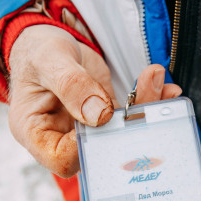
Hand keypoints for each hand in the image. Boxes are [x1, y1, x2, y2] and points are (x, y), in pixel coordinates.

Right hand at [7, 24, 180, 177]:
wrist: (47, 42)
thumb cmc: (36, 52)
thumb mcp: (48, 60)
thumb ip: (71, 85)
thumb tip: (100, 115)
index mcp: (36, 134)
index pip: (61, 159)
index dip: (86, 148)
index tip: (105, 120)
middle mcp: (61, 139)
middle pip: (99, 150)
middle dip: (129, 127)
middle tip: (151, 98)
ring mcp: (86, 131)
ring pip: (120, 134)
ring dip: (145, 112)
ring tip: (162, 86)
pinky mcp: (105, 119)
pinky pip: (128, 119)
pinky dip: (147, 103)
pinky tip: (164, 88)